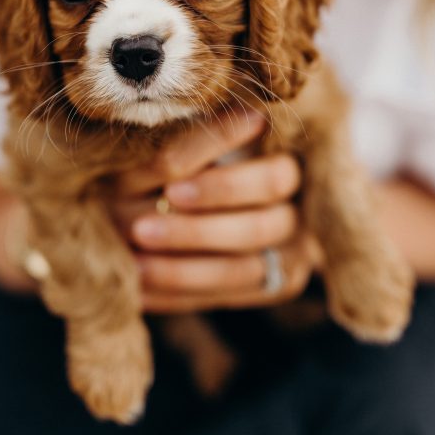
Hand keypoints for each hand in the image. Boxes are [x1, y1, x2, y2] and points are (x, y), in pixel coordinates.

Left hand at [110, 107, 315, 312]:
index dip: (221, 186)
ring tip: (134, 266)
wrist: (232, 192)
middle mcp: (300, 213)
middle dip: (195, 231)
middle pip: (258, 228)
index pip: (270, 179)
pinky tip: (138, 292)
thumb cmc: (206, 149)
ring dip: (182, 271)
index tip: (169, 185)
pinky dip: (177, 297)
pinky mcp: (274, 287)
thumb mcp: (209, 137)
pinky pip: (224, 299)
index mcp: (294, 165)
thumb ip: (203, 136)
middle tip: (141, 229)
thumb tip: (179, 135)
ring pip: (240, 271)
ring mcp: (291, 255)